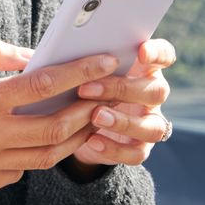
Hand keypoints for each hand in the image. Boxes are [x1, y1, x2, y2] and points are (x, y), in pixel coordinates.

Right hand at [0, 38, 122, 195]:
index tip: (105, 58)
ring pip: (45, 156)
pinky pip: (20, 171)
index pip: (41, 85)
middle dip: (88, 107)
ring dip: (71, 136)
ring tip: (86, 115)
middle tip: (107, 90)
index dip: (79, 70)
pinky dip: (38, 154)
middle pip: (55, 127)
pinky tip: (41, 137)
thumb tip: (29, 53)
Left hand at [63, 37, 176, 175]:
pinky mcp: (139, 148)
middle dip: (121, 88)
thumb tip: (41, 53)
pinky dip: (115, 149)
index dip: (156, 53)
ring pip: (153, 125)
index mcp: (143, 69)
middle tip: (86, 89)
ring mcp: (149, 122)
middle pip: (156, 91)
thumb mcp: (79, 71)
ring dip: (123, 121)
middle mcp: (151, 95)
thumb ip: (78, 60)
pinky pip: (137, 153)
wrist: (77, 124)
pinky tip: (92, 141)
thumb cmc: (78, 85)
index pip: (163, 56)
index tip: (138, 51)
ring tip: (95, 117)